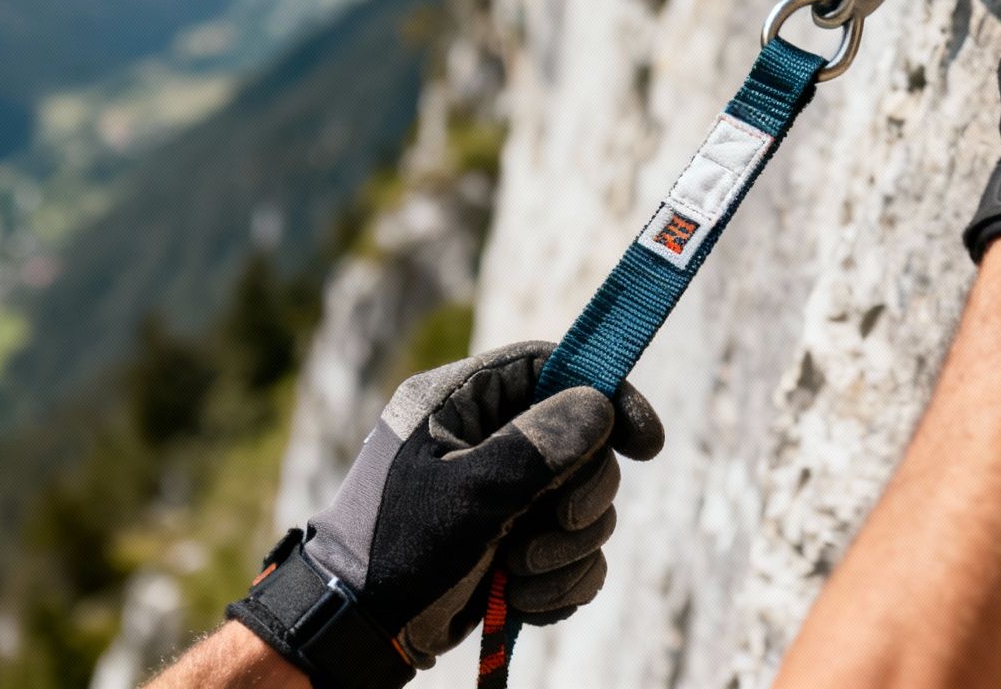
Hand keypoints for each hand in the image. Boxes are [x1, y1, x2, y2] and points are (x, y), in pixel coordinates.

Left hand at [227, 342, 662, 686]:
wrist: (354, 634)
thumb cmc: (396, 553)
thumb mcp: (466, 497)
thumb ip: (535, 448)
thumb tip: (597, 404)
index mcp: (460, 403)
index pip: (550, 367)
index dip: (606, 393)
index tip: (646, 442)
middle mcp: (486, 440)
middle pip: (583, 441)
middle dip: (584, 494)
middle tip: (558, 522)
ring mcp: (503, 494)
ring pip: (584, 504)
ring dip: (568, 549)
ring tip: (521, 576)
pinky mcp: (514, 544)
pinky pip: (574, 552)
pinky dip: (562, 581)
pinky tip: (526, 603)